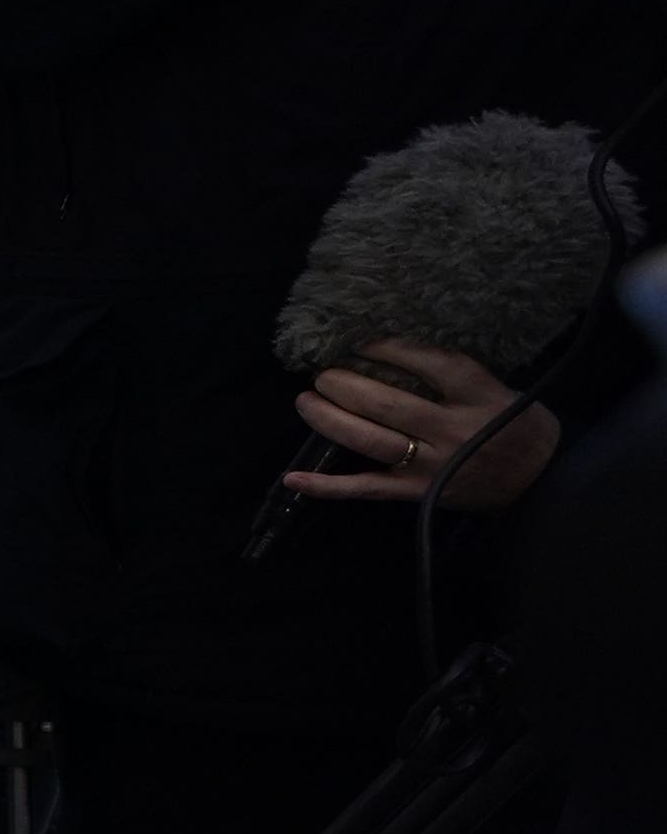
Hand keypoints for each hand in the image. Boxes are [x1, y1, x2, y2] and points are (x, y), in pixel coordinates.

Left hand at [287, 340, 560, 514]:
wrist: (543, 481)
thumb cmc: (516, 425)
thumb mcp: (500, 388)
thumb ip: (453, 374)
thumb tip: (390, 349)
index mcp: (480, 397)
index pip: (429, 364)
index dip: (389, 349)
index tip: (360, 339)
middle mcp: (453, 431)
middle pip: (387, 404)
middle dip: (345, 385)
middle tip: (322, 373)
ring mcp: (432, 466)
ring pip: (370, 441)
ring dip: (329, 420)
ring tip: (306, 401)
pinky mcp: (417, 494)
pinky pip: (366, 489)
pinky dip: (327, 486)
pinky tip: (292, 478)